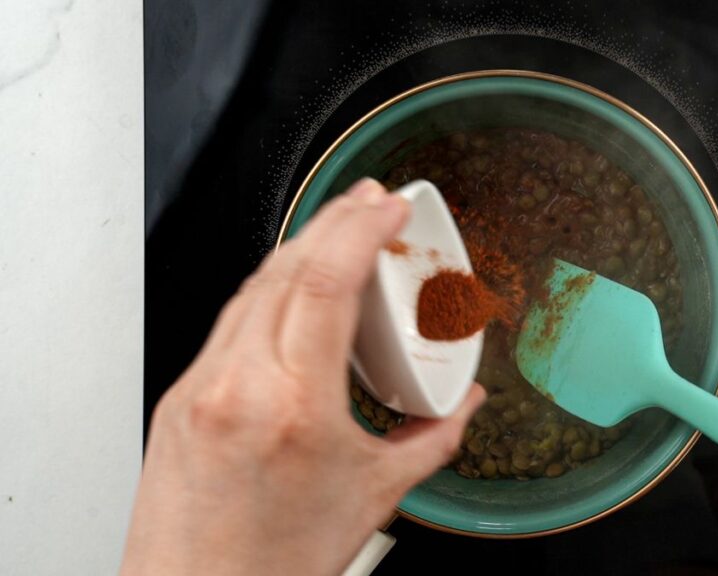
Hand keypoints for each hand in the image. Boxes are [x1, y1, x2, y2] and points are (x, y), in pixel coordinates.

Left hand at [121, 179, 485, 575]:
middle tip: (372, 202)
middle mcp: (237, 384)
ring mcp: (200, 385)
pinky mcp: (181, 395)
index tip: (391, 208)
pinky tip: (293, 288)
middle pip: (284, 267)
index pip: (324, 283)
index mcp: (293, 406)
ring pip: (252, 287)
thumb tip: (462, 406)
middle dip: (334, 220)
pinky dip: (269, 288)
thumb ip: (431, 440)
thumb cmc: (275, 562)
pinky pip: (231, 320)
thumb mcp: (373, 497)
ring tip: (339, 231)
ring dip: (299, 247)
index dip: (361, 229)